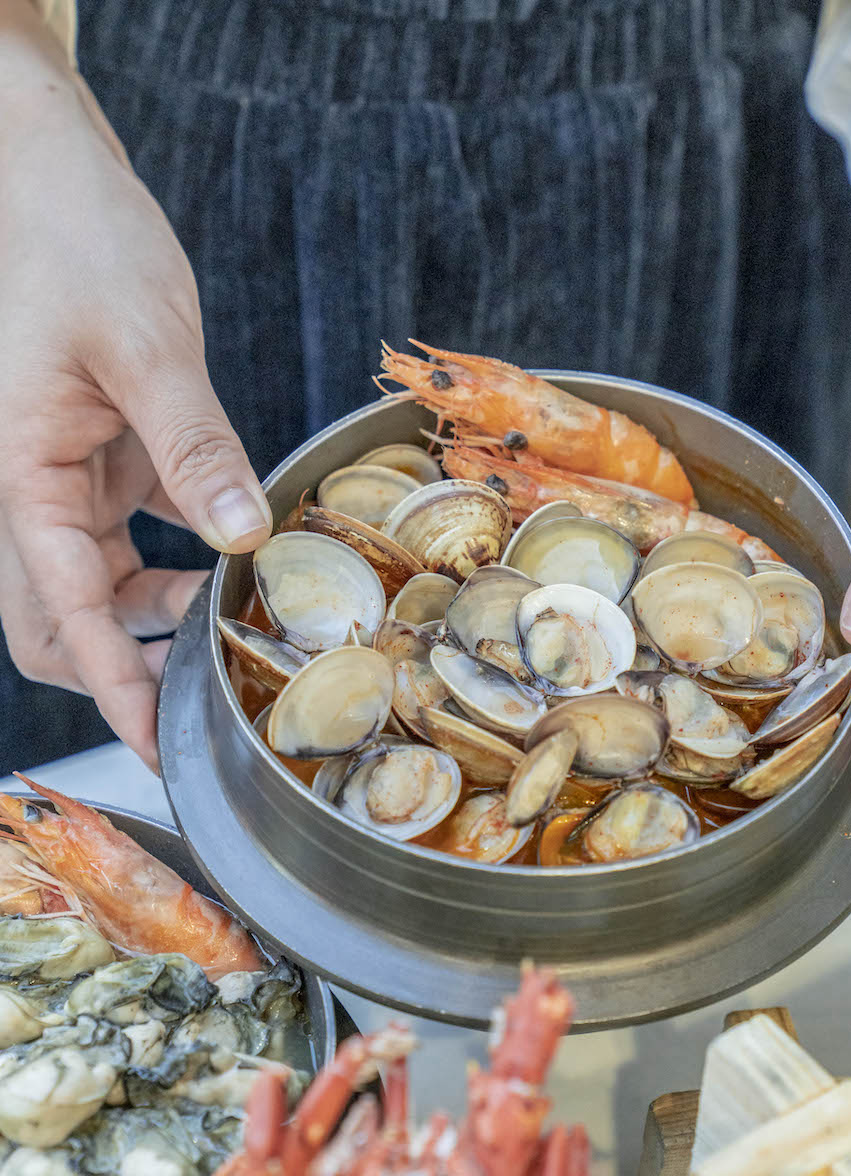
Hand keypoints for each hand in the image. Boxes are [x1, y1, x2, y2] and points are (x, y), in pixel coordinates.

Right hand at [0, 4, 271, 770]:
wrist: (43, 169)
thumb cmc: (70, 239)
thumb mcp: (145, 347)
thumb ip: (195, 449)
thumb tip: (244, 537)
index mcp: (20, 478)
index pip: (65, 616)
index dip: (115, 690)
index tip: (161, 748)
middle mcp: (30, 490)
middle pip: (58, 623)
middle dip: (123, 667)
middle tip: (203, 692)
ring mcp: (63, 475)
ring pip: (95, 584)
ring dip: (156, 613)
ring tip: (235, 620)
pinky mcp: (101, 452)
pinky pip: (129, 531)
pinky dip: (175, 555)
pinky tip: (232, 552)